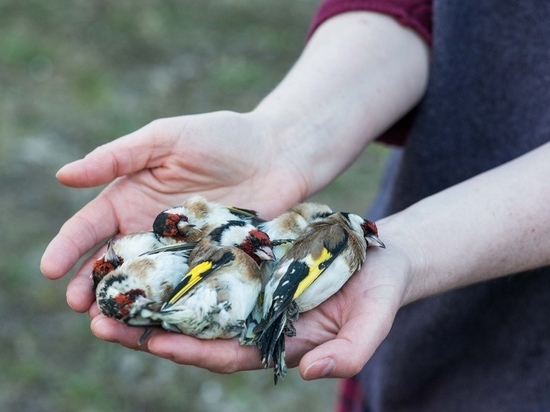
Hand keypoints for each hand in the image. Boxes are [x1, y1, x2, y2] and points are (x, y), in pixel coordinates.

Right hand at [40, 110, 306, 313]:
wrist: (278, 153)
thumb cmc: (222, 138)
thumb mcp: (166, 139)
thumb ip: (118, 157)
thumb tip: (63, 176)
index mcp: (131, 199)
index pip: (90, 228)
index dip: (68, 248)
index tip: (51, 270)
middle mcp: (149, 230)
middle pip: (112, 264)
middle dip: (91, 285)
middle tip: (79, 307)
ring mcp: (180, 252)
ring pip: (144, 284)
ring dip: (124, 304)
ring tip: (108, 324)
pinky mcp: (210, 265)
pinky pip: (184, 290)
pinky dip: (167, 307)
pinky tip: (156, 323)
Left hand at [88, 217, 418, 379]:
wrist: (380, 258)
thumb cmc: (378, 291)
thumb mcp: (373, 320)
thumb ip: (350, 351)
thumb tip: (312, 373)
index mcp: (277, 340)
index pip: (227, 353)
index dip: (192, 351)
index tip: (155, 345)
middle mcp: (254, 320)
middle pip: (195, 331)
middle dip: (150, 332)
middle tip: (102, 321)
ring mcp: (248, 292)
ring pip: (192, 301)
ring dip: (152, 299)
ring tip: (108, 293)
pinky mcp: (247, 264)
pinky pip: (206, 268)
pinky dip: (177, 266)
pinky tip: (149, 255)